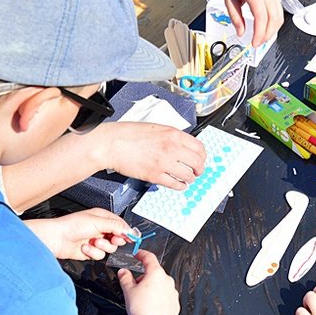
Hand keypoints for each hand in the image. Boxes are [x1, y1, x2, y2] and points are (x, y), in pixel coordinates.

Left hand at [26, 209, 128, 260]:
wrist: (57, 238)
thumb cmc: (71, 225)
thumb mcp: (97, 222)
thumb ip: (116, 226)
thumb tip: (129, 230)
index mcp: (103, 218)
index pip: (121, 225)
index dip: (126, 231)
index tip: (131, 237)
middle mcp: (100, 229)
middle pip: (118, 238)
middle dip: (114, 239)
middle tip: (111, 238)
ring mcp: (96, 241)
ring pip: (110, 248)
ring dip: (101, 246)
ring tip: (93, 241)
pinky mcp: (91, 252)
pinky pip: (100, 255)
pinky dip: (92, 253)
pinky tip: (85, 247)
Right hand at [91, 121, 205, 189]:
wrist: (112, 143)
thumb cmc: (129, 134)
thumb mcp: (156, 128)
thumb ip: (172, 136)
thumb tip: (183, 145)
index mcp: (173, 134)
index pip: (199, 147)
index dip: (202, 156)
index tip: (201, 159)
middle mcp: (171, 148)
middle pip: (197, 162)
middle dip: (199, 169)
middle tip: (197, 171)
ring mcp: (164, 163)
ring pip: (188, 175)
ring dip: (190, 179)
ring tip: (187, 179)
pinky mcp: (154, 175)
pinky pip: (174, 184)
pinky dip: (180, 186)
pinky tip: (179, 185)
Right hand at [119, 250, 179, 314]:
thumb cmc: (140, 309)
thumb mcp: (128, 290)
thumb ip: (125, 277)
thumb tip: (123, 272)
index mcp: (156, 273)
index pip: (149, 258)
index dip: (141, 254)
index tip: (138, 254)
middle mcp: (167, 281)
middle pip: (154, 273)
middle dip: (145, 278)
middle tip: (135, 287)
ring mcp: (173, 292)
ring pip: (161, 285)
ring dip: (153, 289)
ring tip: (143, 300)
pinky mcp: (175, 304)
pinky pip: (166, 297)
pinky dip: (159, 299)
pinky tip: (151, 306)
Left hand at [222, 0, 283, 46]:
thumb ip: (235, 16)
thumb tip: (241, 32)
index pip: (261, 17)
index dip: (259, 34)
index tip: (254, 43)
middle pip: (274, 19)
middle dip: (267, 35)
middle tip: (258, 43)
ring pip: (280, 17)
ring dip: (272, 30)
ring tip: (261, 37)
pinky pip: (279, 11)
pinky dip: (274, 22)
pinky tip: (265, 27)